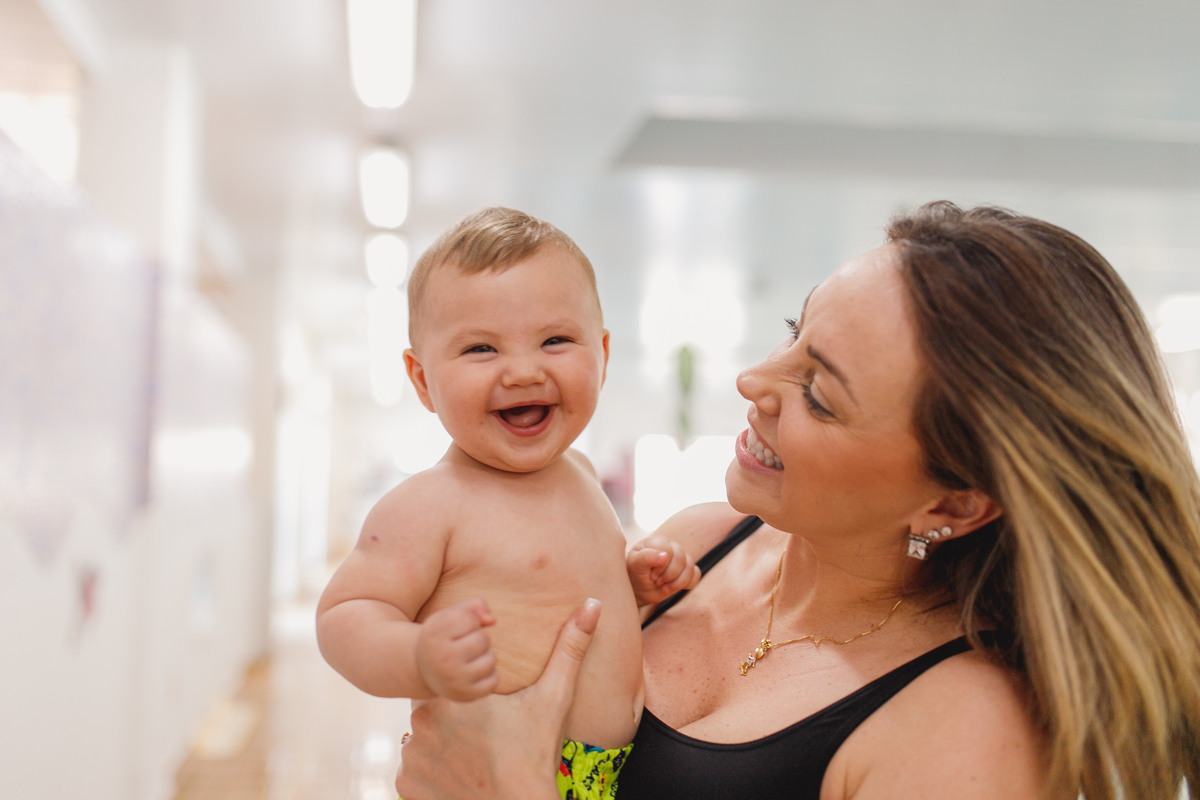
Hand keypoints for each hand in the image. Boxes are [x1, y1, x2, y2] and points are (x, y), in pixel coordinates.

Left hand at [396, 599, 602, 799]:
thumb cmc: (537, 756)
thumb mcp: (554, 699)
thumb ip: (570, 648)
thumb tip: (592, 604)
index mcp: (451, 691)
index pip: (445, 675)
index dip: (464, 690)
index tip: (485, 709)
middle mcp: (421, 720)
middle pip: (433, 707)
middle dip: (453, 718)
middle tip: (484, 736)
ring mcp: (412, 755)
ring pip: (422, 738)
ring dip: (440, 744)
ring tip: (473, 757)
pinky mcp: (406, 785)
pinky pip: (414, 770)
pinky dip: (432, 773)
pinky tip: (459, 777)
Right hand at [415, 598, 497, 700]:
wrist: (423, 670)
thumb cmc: (443, 637)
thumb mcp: (451, 615)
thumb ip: (475, 606)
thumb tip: (492, 620)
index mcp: (434, 634)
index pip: (469, 619)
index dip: (468, 621)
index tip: (455, 629)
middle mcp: (442, 658)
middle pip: (483, 639)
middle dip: (478, 638)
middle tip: (462, 645)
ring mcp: (454, 679)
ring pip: (491, 659)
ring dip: (485, 656)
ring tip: (468, 658)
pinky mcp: (465, 695)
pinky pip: (494, 680)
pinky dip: (488, 674)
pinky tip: (473, 672)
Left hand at [627, 535, 701, 604]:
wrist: (638, 587)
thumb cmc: (634, 573)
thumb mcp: (635, 565)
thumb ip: (646, 557)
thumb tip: (665, 556)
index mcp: (658, 541)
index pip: (668, 550)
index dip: (661, 566)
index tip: (651, 576)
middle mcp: (671, 546)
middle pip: (681, 558)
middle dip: (669, 575)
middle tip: (657, 582)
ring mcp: (681, 558)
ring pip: (690, 567)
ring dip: (677, 582)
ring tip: (664, 588)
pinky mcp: (686, 570)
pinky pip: (696, 574)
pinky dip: (687, 584)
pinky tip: (673, 587)